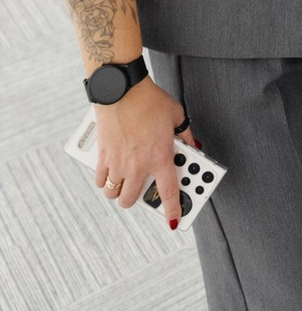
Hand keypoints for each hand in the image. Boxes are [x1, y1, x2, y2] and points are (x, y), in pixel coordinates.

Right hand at [93, 77, 197, 228]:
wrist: (122, 89)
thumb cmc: (150, 100)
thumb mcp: (176, 114)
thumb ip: (185, 133)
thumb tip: (193, 145)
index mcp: (160, 157)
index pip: (169, 192)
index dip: (172, 210)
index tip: (175, 221)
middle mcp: (138, 165)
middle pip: (132, 199)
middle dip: (138, 199)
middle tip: (144, 190)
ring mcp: (118, 162)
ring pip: (113, 193)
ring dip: (119, 191)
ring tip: (125, 181)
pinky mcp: (102, 155)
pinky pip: (100, 179)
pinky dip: (104, 180)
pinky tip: (110, 172)